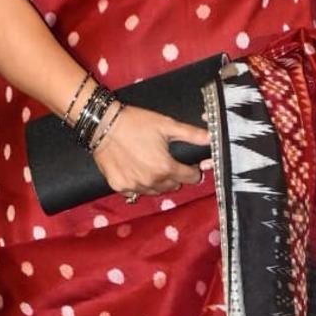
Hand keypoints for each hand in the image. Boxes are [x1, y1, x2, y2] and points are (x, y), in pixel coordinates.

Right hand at [91, 103, 210, 196]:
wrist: (103, 125)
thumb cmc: (136, 123)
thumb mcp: (166, 125)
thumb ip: (191, 134)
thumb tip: (211, 137)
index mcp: (166, 168)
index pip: (190, 178)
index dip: (192, 170)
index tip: (187, 163)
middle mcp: (151, 182)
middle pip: (173, 186)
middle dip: (175, 176)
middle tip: (167, 162)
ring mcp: (134, 186)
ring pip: (155, 191)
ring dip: (158, 182)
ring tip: (152, 166)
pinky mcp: (120, 186)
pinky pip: (136, 192)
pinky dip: (139, 185)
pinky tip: (137, 171)